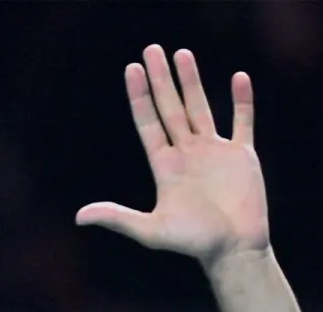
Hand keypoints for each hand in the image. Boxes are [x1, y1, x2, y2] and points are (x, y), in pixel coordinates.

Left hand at [77, 46, 267, 267]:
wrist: (234, 251)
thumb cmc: (193, 243)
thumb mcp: (151, 230)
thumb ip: (117, 218)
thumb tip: (79, 217)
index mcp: (165, 166)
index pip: (148, 123)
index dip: (139, 97)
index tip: (132, 69)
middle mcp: (187, 154)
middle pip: (170, 108)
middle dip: (161, 79)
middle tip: (152, 49)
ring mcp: (215, 153)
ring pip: (201, 108)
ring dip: (192, 81)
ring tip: (182, 54)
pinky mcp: (242, 157)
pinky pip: (242, 121)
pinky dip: (242, 101)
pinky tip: (238, 77)